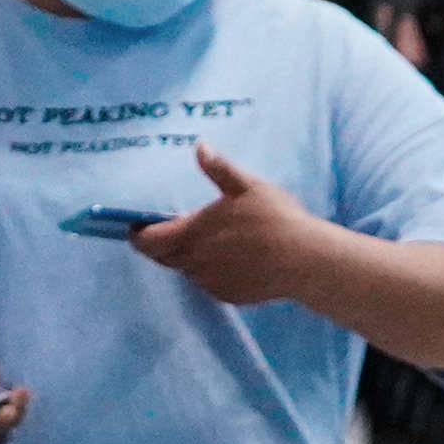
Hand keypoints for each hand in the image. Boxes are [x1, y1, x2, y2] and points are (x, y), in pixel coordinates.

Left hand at [132, 147, 345, 310]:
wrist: (305, 261)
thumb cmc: (276, 219)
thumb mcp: (248, 185)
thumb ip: (219, 168)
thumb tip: (199, 146)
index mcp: (193, 234)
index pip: (148, 241)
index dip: (138, 233)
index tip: (137, 224)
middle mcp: (195, 263)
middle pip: (163, 257)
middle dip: (161, 244)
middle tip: (169, 227)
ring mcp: (211, 283)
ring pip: (187, 270)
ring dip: (188, 256)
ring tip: (207, 239)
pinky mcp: (228, 296)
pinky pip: (208, 283)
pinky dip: (210, 271)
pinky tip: (230, 257)